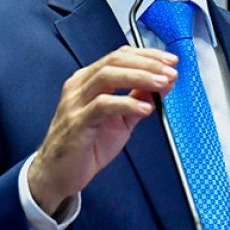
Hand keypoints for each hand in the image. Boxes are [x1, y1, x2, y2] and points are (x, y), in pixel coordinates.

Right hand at [28, 46, 177, 214]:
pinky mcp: (77, 122)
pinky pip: (102, 105)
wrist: (58, 173)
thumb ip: (138, 99)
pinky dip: (126, 103)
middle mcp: (80, 86)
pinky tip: (145, 108)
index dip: (147, 55)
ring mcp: (76, 102)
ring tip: (162, 83)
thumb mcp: (121, 120)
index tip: (170, 61)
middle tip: (170, 71)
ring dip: (139, 77)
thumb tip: (164, 83)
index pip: (120, 56)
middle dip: (147, 63)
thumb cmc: (86, 145)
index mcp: (89, 80)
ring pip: (107, 76)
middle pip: (115, 61)